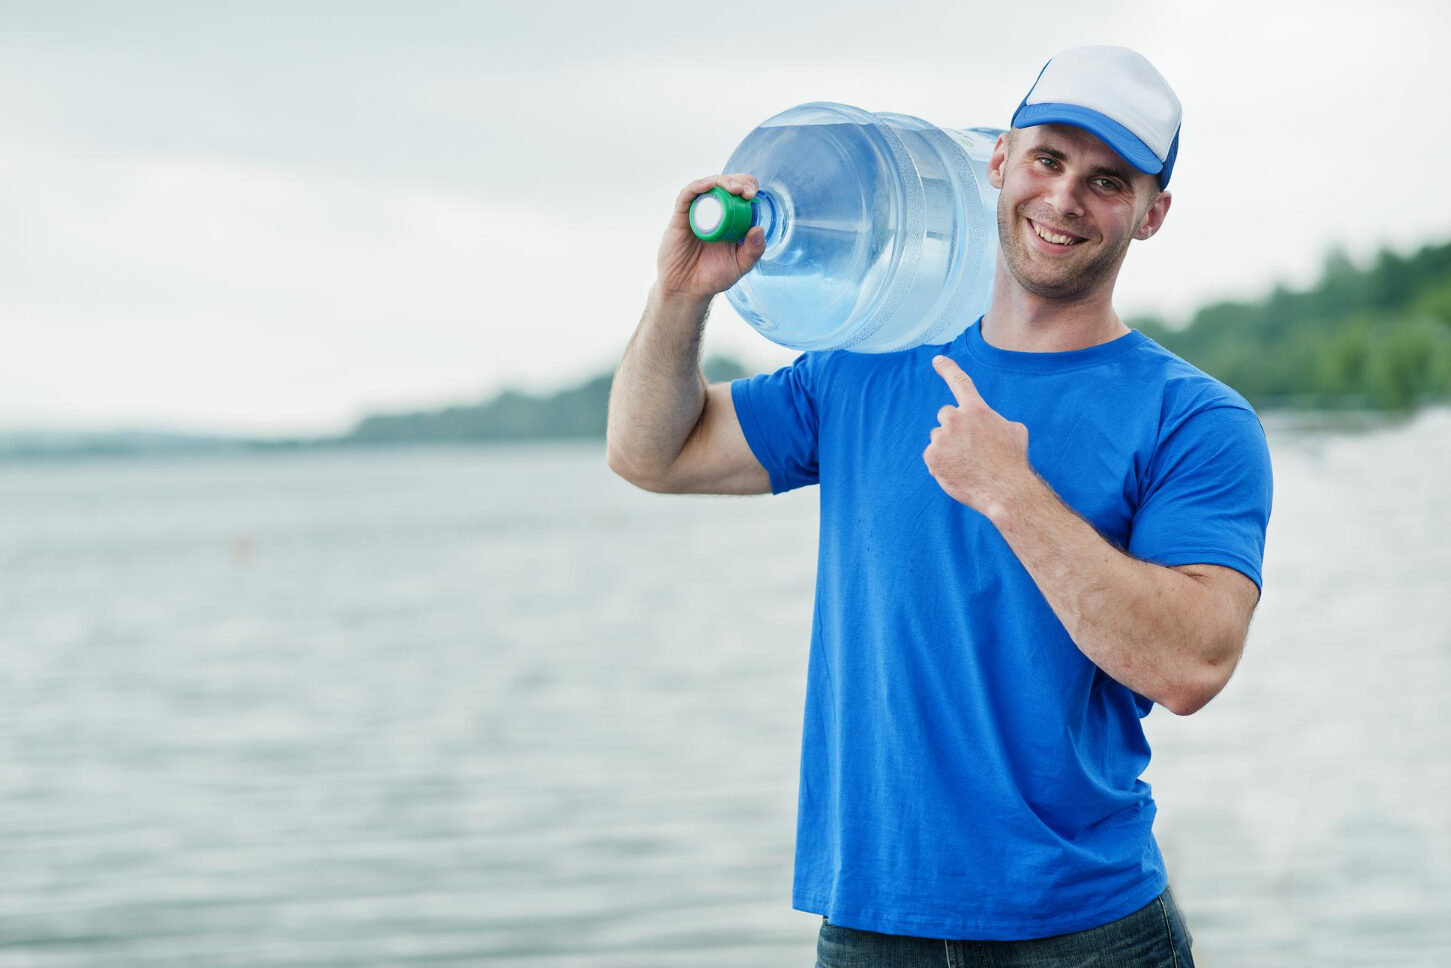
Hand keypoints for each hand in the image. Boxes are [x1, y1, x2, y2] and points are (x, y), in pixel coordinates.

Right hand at [656, 174, 766, 299]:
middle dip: (738, 181)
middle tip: (746, 191)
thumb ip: (753, 251)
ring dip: (722, 181)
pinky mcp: (681, 216)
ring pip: (708, 186)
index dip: (748, 188)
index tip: (753, 195)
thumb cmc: (713, 277)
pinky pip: (687, 196)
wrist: (686, 289)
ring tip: (733, 188)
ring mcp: (697, 212)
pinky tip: (708, 185)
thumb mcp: (740, 265)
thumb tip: (759, 229)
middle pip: (726, 186)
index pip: (741, 195)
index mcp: (730, 220)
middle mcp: (714, 212)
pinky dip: (697, 187)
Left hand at [922, 355, 1033, 516]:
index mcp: (976, 409)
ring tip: (968, 463)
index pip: (960, 382)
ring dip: (948, 447)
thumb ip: (996, 420)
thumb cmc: (1013, 462)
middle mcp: (955, 419)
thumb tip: (991, 424)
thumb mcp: (1015, 431)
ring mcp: (941, 438)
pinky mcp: (931, 457)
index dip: (948, 368)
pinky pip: (932, 456)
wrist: (1005, 490)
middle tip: (969, 446)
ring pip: (939, 437)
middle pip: (946, 415)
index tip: (937, 360)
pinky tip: (958, 472)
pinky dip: (941, 464)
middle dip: (955, 427)